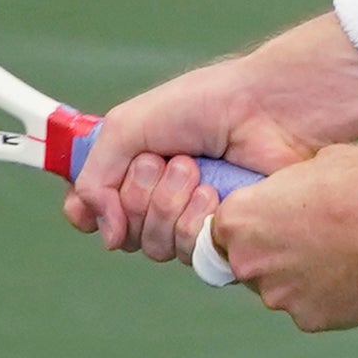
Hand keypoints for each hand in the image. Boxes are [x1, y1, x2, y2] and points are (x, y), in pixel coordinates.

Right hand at [60, 59, 315, 260]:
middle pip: (123, 233)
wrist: (267, 109)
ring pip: (154, 246)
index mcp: (136, 168)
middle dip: (138, 194)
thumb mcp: (129, 125)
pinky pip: (189, 253)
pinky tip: (214, 194)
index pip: (94, 210)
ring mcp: (195, 220)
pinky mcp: (226, 238)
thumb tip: (105, 236)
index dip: (89, 211)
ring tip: (195, 170)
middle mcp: (162, 199)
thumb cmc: (206, 104)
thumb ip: (95, 176)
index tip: (93, 204)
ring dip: (167, 204)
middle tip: (168, 160)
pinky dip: (194, 220)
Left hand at [202, 144, 357, 331]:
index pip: (222, 229)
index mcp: (240, 218)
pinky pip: (310, 307)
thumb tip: (296, 199)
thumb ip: (291, 190)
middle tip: (311, 237)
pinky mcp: (309, 320)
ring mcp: (277, 296)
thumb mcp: (318, 165)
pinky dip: (327, 296)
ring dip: (301, 276)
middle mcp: (248, 262)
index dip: (251, 225)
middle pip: (247, 262)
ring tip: (342, 255)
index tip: (273, 220)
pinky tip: (356, 275)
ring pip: (280, 288)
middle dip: (274, 252)